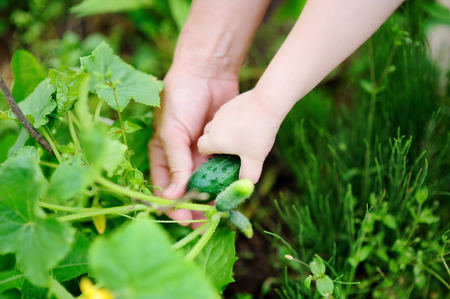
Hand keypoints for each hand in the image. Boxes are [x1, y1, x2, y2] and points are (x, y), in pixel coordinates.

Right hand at [149, 66, 238, 224]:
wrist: (207, 73)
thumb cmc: (179, 100)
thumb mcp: (172, 133)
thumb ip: (175, 164)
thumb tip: (173, 196)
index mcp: (163, 155)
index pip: (164, 188)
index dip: (172, 207)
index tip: (184, 220)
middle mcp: (181, 158)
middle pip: (186, 192)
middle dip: (194, 209)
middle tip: (204, 225)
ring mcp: (201, 154)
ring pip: (205, 184)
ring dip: (210, 200)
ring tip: (218, 215)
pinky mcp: (220, 148)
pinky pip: (222, 170)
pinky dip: (224, 183)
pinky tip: (230, 194)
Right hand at [198, 89, 282, 182]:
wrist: (266, 102)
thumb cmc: (257, 133)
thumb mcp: (254, 159)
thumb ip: (249, 175)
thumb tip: (247, 184)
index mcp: (214, 139)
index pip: (202, 148)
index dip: (208, 154)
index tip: (219, 158)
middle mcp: (214, 125)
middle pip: (208, 135)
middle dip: (215, 143)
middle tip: (229, 150)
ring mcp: (223, 112)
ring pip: (217, 124)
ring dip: (224, 131)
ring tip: (240, 137)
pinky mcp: (232, 102)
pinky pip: (228, 114)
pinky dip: (233, 120)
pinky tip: (247, 124)